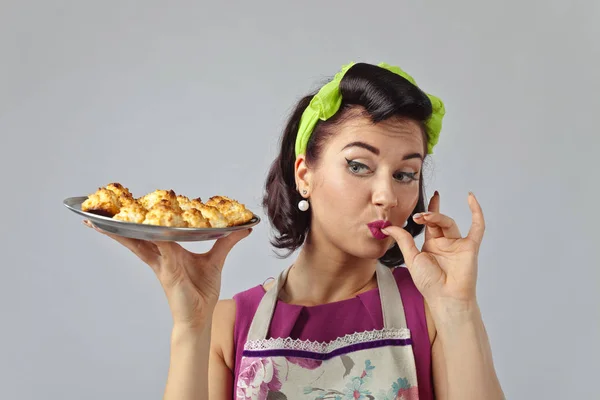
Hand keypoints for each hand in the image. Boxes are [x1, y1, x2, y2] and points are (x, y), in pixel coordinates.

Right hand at [83, 220, 251, 328]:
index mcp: (169, 251)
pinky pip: (159, 252)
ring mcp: (161, 264)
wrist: (201, 316)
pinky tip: (144, 230)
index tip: (130, 206)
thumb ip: (226, 241)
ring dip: (121, 232)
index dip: (143, 219)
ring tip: (101, 222)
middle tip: (102, 212)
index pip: (152, 231)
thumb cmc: (203, 291)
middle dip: (121, 224)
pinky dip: (152, 240)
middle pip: (138, 235)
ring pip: (139, 242)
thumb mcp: (216, 259)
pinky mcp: (167, 272)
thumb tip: (243, 227)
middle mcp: (161, 256)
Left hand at [382, 192, 484, 304]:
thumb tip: (387, 226)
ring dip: (437, 217)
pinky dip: (476, 212)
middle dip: (428, 215)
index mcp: (432, 245)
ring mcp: (458, 244)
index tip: (426, 196)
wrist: (444, 298)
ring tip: (425, 217)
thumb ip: (402, 239)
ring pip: (449, 223)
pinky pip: (477, 227)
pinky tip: (471, 198)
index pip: (429, 222)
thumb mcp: (411, 257)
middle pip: (438, 221)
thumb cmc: (429, 283)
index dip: (427, 209)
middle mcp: (445, 243)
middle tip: (418, 216)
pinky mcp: (470, 247)